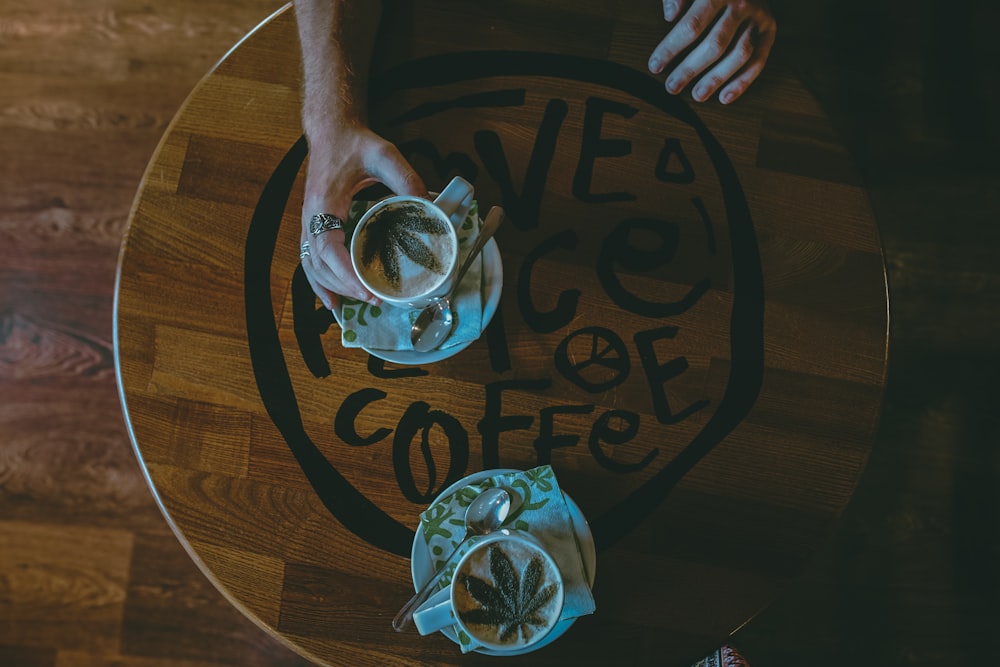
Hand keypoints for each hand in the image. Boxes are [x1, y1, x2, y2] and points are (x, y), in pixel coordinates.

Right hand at [300, 124, 426, 308]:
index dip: (346, 274)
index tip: (367, 290)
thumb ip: (406, 178)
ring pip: (312, 266)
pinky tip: (334, 300)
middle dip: (345, 287)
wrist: (331, 132)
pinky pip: (311, 260)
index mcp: (323, 203)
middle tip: (375, 300)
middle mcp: (310, 217)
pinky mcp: (314, 225)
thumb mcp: (384, 154)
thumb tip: (429, 207)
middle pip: (319, 264)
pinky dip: (320, 283)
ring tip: (358, 305)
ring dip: (332, 288)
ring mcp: (308, 222)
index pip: (328, 248)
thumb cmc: (354, 143)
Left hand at [648, 0, 775, 103]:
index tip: (656, 66)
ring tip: (697, 95)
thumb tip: (670, 15)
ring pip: (738, 55)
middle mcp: (741, 3)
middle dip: (690, 69)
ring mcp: (758, 17)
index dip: (671, 48)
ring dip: (716, 79)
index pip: (692, 26)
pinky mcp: (770, 29)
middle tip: (672, 87)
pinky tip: (725, 97)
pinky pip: (759, 60)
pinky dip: (743, 82)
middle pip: (715, 44)